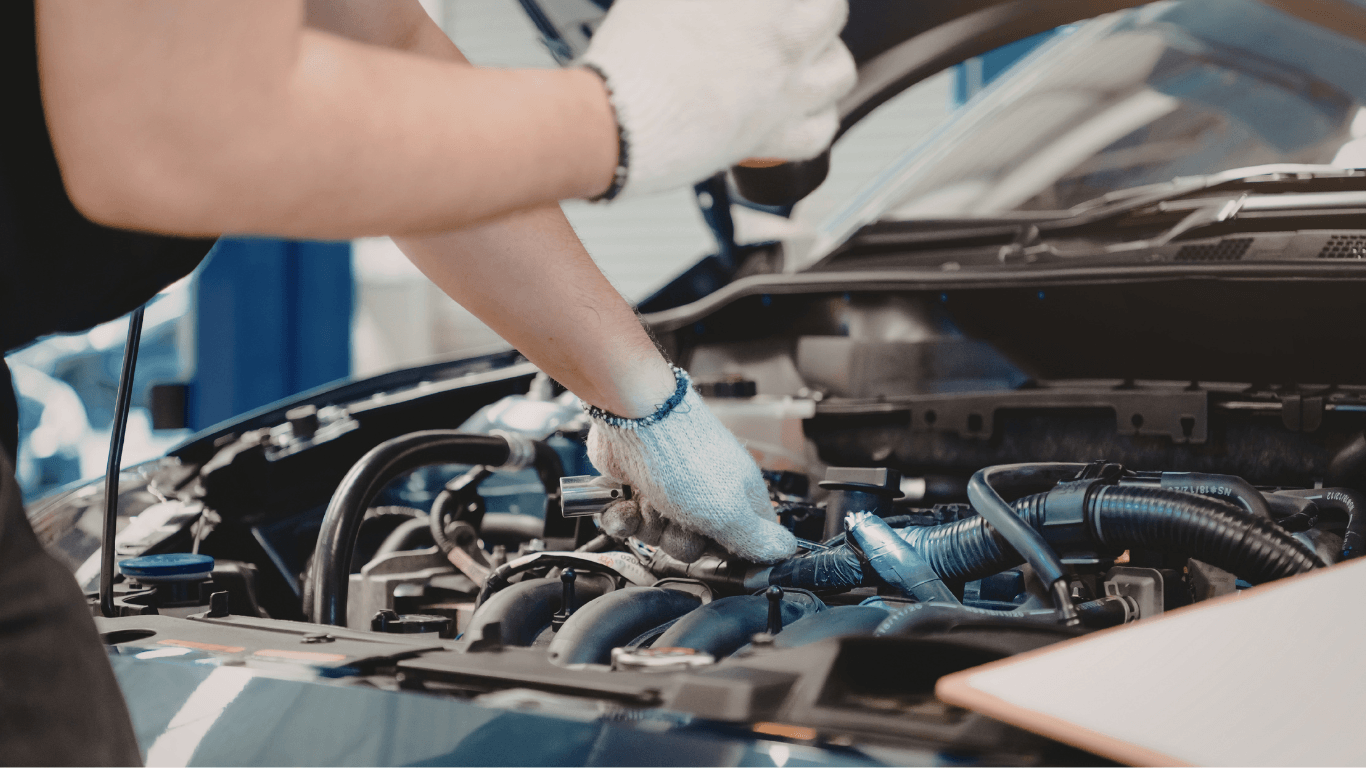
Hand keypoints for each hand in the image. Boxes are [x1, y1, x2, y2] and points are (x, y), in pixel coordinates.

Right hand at [580, 0, 854, 197]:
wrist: (620, 119)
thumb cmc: (634, 52)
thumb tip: (702, 0)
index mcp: (766, 1)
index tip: (767, 4)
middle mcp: (786, 41)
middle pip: (831, 12)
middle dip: (813, 9)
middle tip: (786, 13)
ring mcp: (785, 93)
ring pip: (840, 72)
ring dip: (825, 60)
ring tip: (802, 59)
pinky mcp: (772, 138)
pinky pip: (820, 132)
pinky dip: (817, 119)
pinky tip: (801, 110)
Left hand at [584, 368, 798, 563]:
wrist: (635, 418)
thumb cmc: (686, 458)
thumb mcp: (729, 511)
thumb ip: (755, 539)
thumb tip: (785, 551)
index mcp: (739, 497)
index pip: (745, 541)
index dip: (729, 553)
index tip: (716, 548)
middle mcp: (706, 494)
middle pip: (693, 547)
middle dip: (676, 541)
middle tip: (676, 519)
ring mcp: (669, 489)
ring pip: (657, 535)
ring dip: (646, 525)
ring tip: (646, 502)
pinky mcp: (638, 485)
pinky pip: (629, 520)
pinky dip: (622, 516)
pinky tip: (624, 502)